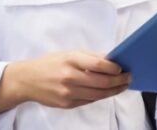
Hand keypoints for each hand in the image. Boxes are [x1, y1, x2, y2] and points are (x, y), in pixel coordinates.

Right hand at [0, 51, 130, 115]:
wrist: (26, 80)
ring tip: (123, 86)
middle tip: (129, 77)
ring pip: (98, 94)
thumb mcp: (69, 53)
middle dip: (119, 80)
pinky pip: (89, 100)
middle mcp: (69, 77)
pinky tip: (108, 91)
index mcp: (70, 60)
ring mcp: (68, 92)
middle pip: (101, 82)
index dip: (114, 67)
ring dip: (114, 90)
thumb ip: (90, 56)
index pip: (99, 64)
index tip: (123, 68)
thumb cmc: (50, 63)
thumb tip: (112, 59)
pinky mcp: (67, 104)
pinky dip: (101, 96)